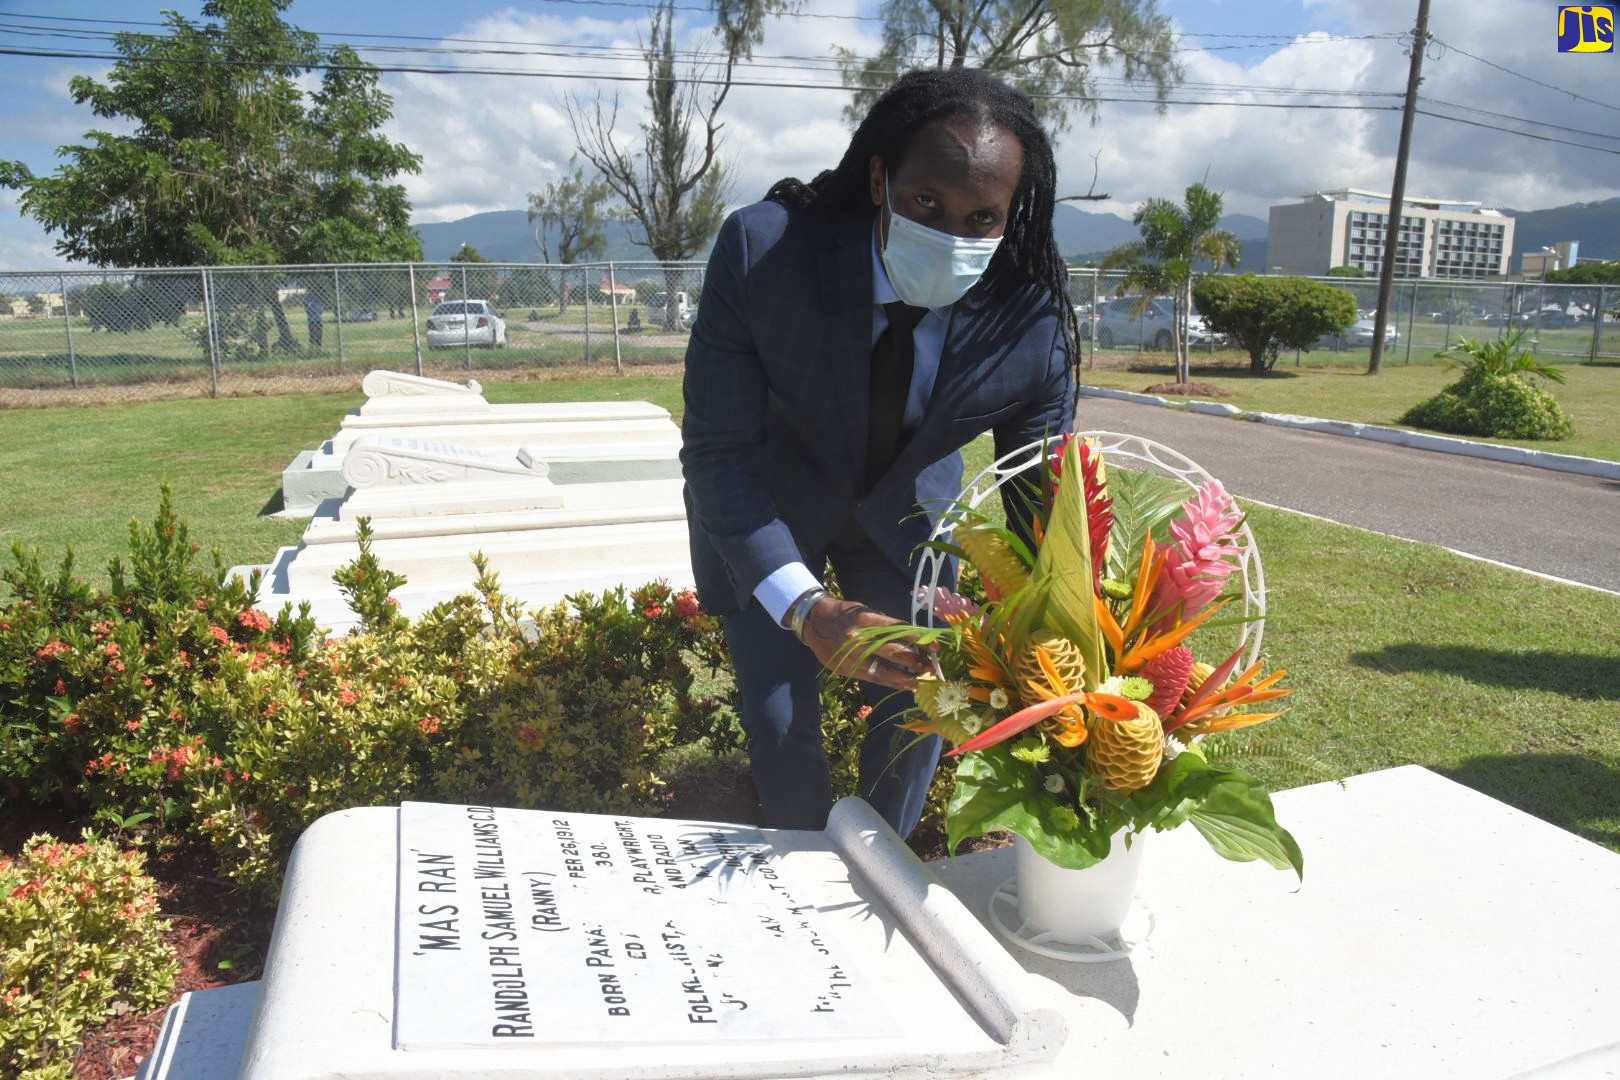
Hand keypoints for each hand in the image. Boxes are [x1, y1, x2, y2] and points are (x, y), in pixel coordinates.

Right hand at [799, 596, 931, 691]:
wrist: (813, 622)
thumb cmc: (845, 614)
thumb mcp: (866, 612)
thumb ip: (886, 626)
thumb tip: (912, 639)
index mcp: (866, 622)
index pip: (899, 632)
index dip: (920, 640)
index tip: (935, 647)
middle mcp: (860, 641)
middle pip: (895, 654)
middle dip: (916, 662)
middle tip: (931, 667)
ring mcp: (852, 658)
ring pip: (885, 671)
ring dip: (906, 678)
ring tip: (921, 682)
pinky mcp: (847, 670)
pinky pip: (873, 678)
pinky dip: (890, 682)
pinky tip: (903, 685)